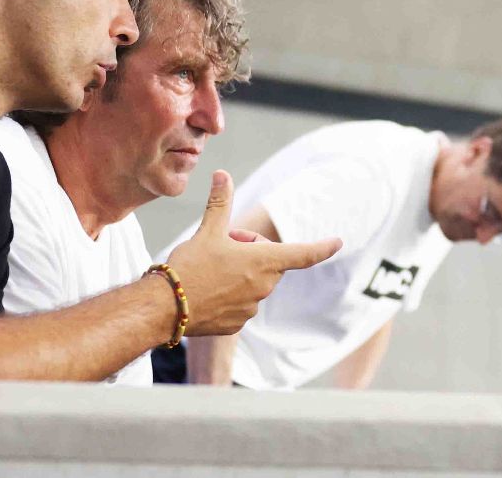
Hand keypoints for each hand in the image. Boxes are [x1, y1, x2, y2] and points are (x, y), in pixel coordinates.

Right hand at [166, 170, 341, 335]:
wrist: (164, 308)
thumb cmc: (189, 267)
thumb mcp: (207, 231)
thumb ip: (220, 203)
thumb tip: (222, 175)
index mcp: (263, 261)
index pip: (303, 254)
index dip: (322, 247)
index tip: (338, 243)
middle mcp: (263, 287)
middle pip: (268, 262)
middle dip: (250, 251)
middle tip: (222, 246)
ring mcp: (250, 308)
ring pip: (252, 284)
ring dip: (238, 274)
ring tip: (208, 271)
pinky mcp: (235, 325)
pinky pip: (239, 304)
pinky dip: (227, 296)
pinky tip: (205, 292)